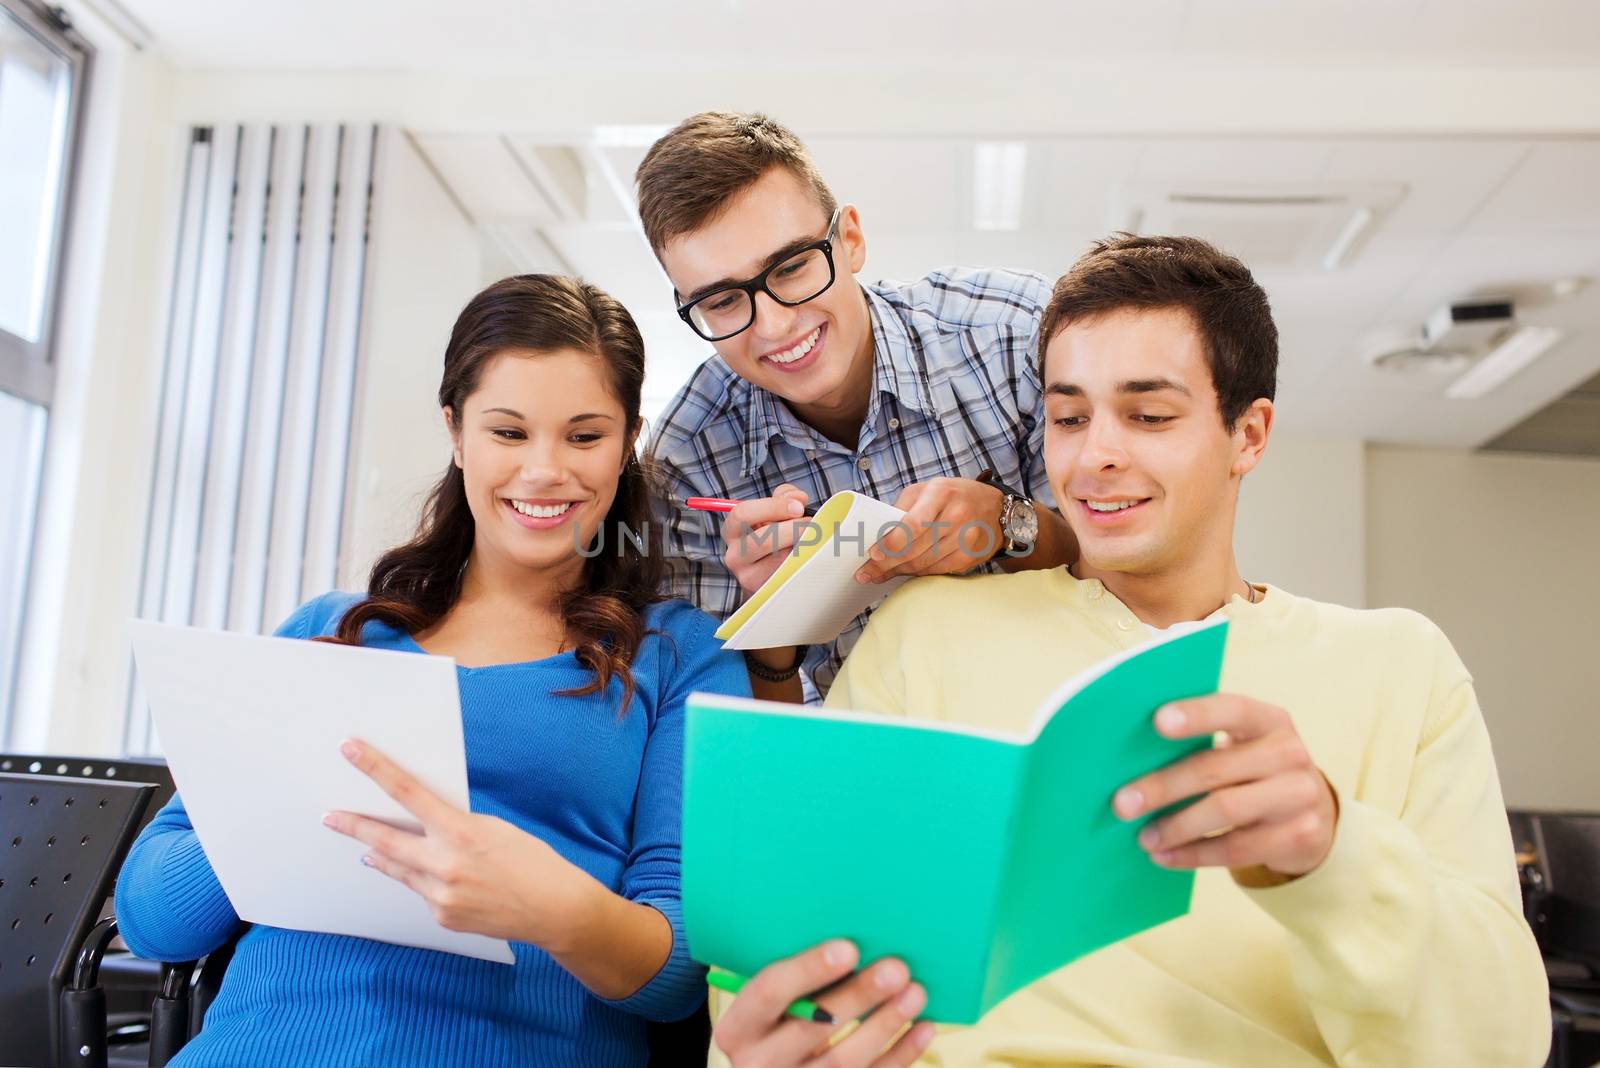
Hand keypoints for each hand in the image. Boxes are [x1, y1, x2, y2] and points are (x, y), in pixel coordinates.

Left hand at [324, 739, 584, 946]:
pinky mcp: (442, 917)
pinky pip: (421, 892)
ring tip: (367, 848)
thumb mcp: (494, 828)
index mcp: (462, 832)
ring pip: (398, 869)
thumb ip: (454, 826)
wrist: (555, 909)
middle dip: (354, 826)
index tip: (351, 751)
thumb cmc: (532, 860)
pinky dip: (422, 879)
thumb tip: (420, 826)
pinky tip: (438, 878)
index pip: (408, 793)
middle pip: (385, 841)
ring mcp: (440, 896)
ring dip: (381, 856)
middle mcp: (445, 865)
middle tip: (330, 816)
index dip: (376, 769)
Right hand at [713, 940, 936, 1067]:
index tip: (849, 948)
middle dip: (858, 996)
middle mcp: (760, 1062)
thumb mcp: (768, 1001)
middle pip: (812, 1027)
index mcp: (738, 1028)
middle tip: (896, 968)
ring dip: (885, 1023)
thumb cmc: (777, 1016)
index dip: (808, 969)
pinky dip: (901, 1054)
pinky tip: (923, 1027)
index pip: (768, 992)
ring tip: (916, 992)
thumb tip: (852, 937)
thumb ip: (794, 977)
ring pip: (844, 1060)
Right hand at [721, 484, 813, 595]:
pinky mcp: (766, 591)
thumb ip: (785, 497)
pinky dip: (804, 560)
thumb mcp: (774, 512)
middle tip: (811, 524)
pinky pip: (789, 574)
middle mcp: (734, 555)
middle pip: (761, 540)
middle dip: (792, 528)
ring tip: (813, 538)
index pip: (743, 514)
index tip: (798, 507)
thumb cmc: (773, 537)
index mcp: (733, 530)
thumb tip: (798, 499)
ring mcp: (748, 577)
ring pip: (779, 559)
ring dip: (802, 545)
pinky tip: (810, 554)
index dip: (773, 507)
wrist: (770, 577)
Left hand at [856, 478, 1004, 584]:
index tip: (872, 553)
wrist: (996, 509)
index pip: (913, 524)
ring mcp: (966, 539)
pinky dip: (916, 574)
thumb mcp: (928, 489)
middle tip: (866, 572)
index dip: (891, 543)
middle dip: (886, 564)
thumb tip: (876, 534)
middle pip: (915, 549)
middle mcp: (956, 516)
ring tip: (879, 574)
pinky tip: (904, 572)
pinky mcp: (970, 558)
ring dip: (898, 571)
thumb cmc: (954, 496)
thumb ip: (903, 508)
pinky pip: (936, 571)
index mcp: (941, 493)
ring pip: (923, 564)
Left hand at [1113, 695, 1337, 877]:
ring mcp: (1300, 796)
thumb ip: (1202, 743)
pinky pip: (1237, 848)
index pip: (1233, 709)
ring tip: (1143, 837)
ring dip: (1176, 826)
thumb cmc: (1253, 769)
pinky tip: (1164, 856)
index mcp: (1270, 720)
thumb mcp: (1242, 745)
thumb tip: (1130, 758)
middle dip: (1163, 786)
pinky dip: (1194, 854)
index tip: (1156, 721)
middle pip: (1216, 768)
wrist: (1313, 811)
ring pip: (1225, 810)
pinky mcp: (1302, 836)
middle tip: (1122, 803)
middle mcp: (1290, 753)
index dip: (1196, 714)